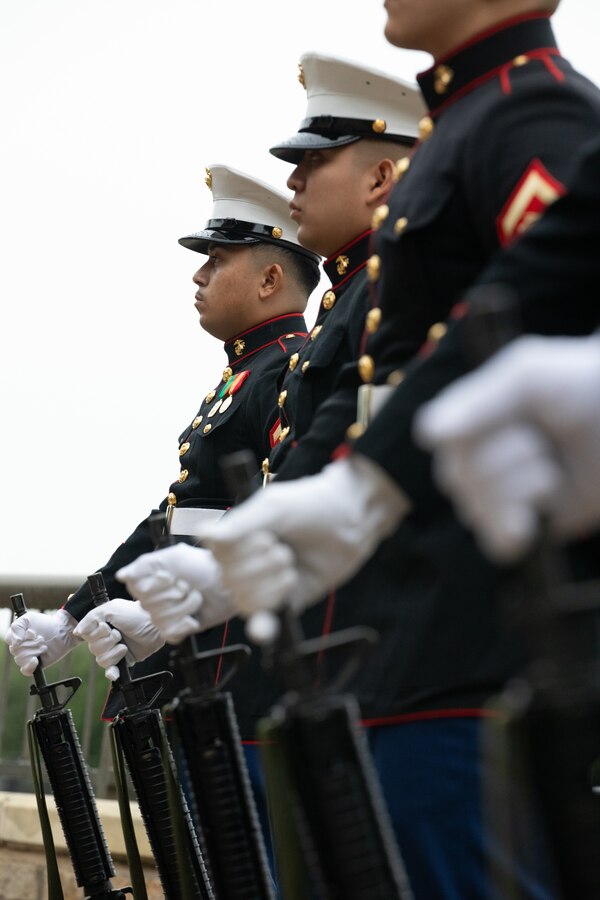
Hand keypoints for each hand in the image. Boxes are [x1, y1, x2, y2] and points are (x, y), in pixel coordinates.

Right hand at [6, 609, 79, 675]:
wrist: (62, 631)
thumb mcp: (28, 618)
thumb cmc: (46, 624)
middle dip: (32, 643)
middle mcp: (19, 647)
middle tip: (42, 639)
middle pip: (15, 650)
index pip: (9, 639)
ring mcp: (26, 657)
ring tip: (44, 646)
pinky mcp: (35, 665)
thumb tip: (15, 643)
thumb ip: (16, 627)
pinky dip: (30, 666)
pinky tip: (36, 660)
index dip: (21, 637)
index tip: (33, 632)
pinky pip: (26, 671)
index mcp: (16, 636)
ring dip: (35, 651)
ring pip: (20, 659)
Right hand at [73, 599, 163, 680]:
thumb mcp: (111, 608)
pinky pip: (111, 671)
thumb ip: (91, 618)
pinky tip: (114, 672)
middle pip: (93, 649)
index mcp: (101, 625)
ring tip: (124, 646)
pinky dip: (111, 672)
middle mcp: (106, 638)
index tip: (106, 627)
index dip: (96, 634)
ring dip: (113, 653)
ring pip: (101, 660)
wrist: (154, 627)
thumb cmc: (135, 614)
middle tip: (119, 634)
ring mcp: (115, 650)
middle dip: (107, 642)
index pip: (86, 635)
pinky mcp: (123, 661)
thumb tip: (77, 631)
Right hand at [116, 544, 234, 642]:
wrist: (228, 584)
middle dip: (174, 595)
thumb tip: (121, 575)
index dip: (157, 585)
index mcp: (151, 581)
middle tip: (188, 586)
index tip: (170, 576)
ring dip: (185, 607)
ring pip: (161, 620)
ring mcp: (168, 614)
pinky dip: (185, 625)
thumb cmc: (203, 566)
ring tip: (196, 598)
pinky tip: (194, 616)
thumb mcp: (173, 557)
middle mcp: (156, 598)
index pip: (138, 591)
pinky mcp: (179, 629)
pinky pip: (171, 634)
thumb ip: (144, 565)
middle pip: (150, 606)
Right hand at [195, 455, 410, 617]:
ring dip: (272, 584)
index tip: (263, 537)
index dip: (238, 554)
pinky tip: (262, 631)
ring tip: (291, 565)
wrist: (353, 518)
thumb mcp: (273, 508)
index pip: (217, 558)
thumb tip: (203, 533)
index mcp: (239, 537)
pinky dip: (262, 627)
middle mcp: (248, 561)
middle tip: (283, 549)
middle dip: (261, 566)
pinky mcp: (289, 600)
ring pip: (248, 600)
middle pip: (232, 581)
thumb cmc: (311, 504)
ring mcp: (267, 582)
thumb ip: (239, 525)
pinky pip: (267, 619)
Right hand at [414, 334, 599, 559]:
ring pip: (476, 509)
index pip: (438, 434)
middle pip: (457, 476)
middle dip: (503, 460)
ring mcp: (502, 495)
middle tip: (540, 444)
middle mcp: (478, 458)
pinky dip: (512, 531)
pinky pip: (498, 543)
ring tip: (551, 472)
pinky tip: (531, 517)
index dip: (466, 435)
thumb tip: (430, 434)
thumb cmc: (581, 386)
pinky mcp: (528, 527)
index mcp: (473, 418)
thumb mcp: (528, 377)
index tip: (508, 421)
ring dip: (520, 487)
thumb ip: (480, 401)